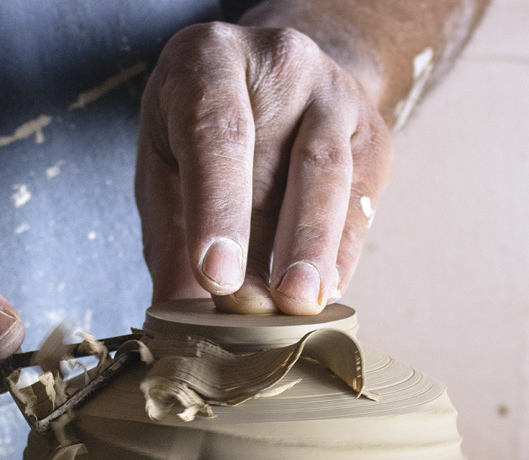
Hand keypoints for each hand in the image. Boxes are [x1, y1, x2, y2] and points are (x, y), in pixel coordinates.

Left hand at [136, 22, 391, 314]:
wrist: (272, 80)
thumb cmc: (200, 130)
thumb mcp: (164, 165)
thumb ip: (169, 236)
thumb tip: (176, 321)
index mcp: (212, 61)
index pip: (217, 132)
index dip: (218, 208)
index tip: (217, 276)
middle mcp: (285, 66)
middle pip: (297, 156)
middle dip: (290, 237)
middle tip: (279, 303)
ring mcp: (337, 96)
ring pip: (337, 177)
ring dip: (322, 250)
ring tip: (304, 305)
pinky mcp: (371, 135)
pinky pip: (362, 200)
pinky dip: (344, 251)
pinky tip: (326, 288)